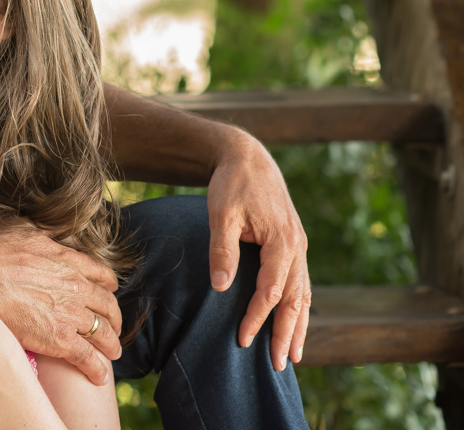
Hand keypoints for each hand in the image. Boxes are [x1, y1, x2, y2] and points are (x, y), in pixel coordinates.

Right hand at [0, 219, 120, 385]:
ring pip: (103, 333)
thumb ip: (41, 230)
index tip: (108, 292)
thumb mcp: (20, 228)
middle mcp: (77, 288)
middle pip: (108, 306)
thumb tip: (45, 231)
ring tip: (112, 353)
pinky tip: (99, 377)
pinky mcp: (60, 340)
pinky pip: (88, 357)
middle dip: (114, 319)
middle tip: (113, 327)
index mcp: (70, 261)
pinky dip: (97, 369)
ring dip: (111, 345)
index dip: (108, 286)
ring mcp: (71, 314)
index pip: (103, 276)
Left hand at [207, 128, 310, 370]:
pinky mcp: (293, 245)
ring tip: (293, 355)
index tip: (243, 340)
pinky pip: (301, 282)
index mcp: (281, 241)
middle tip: (279, 365)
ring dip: (298, 325)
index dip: (257, 317)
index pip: (271, 290)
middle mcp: (297, 247)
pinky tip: (294, 322)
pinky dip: (299, 306)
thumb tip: (220, 286)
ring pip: (303, 294)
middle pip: (295, 299)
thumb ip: (222, 248)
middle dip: (286, 333)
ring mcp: (299, 247)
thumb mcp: (220, 213)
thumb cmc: (231, 184)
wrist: (247, 157)